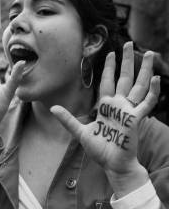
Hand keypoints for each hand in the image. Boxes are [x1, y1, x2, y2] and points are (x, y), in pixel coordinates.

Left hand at [50, 42, 159, 196]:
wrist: (113, 164)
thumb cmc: (100, 150)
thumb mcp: (80, 132)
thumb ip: (68, 119)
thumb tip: (52, 108)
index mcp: (106, 105)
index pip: (108, 81)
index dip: (110, 67)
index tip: (111, 54)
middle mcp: (119, 104)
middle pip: (125, 77)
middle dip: (128, 61)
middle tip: (131, 44)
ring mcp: (129, 110)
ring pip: (139, 85)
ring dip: (144, 69)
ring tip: (151, 53)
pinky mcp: (135, 119)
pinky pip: (146, 103)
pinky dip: (152, 91)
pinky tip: (156, 78)